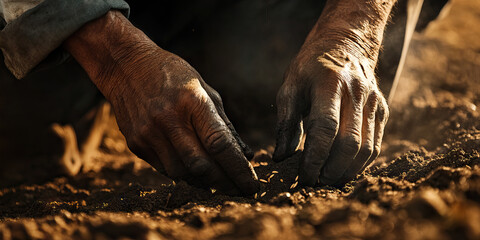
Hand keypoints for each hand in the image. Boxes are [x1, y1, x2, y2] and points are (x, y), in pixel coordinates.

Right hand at [65, 11, 258, 194]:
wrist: (125, 66)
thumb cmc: (173, 75)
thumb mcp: (204, 90)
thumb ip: (225, 124)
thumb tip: (246, 155)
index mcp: (192, 101)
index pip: (220, 144)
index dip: (239, 169)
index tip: (252, 185)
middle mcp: (169, 119)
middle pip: (201, 165)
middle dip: (225, 183)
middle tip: (239, 191)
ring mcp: (149, 133)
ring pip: (182, 173)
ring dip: (204, 182)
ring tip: (219, 183)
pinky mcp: (136, 143)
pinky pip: (165, 169)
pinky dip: (184, 174)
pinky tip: (195, 172)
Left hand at [273, 0, 393, 185]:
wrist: (345, 43)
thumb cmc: (310, 68)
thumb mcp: (290, 86)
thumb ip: (285, 122)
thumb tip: (281, 157)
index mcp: (329, 83)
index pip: (325, 129)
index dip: (315, 158)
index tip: (304, 176)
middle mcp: (356, 92)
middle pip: (349, 142)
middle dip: (332, 169)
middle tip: (316, 182)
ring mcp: (373, 101)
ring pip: (367, 147)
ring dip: (348, 170)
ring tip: (329, 181)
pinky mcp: (382, 109)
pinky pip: (376, 143)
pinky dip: (361, 162)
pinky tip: (344, 170)